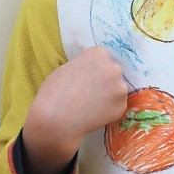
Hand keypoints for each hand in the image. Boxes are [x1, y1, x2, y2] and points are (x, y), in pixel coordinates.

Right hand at [22, 47, 128, 173]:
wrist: (55, 120)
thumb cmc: (52, 95)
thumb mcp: (65, 71)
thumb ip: (83, 66)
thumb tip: (92, 69)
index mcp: (96, 54)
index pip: (102, 58)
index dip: (93, 71)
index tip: (83, 82)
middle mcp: (112, 67)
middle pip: (112, 72)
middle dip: (103, 83)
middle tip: (86, 97)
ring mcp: (119, 87)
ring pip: (117, 90)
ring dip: (107, 98)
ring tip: (87, 106)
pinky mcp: (121, 106)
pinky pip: (117, 107)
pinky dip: (109, 112)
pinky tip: (93, 115)